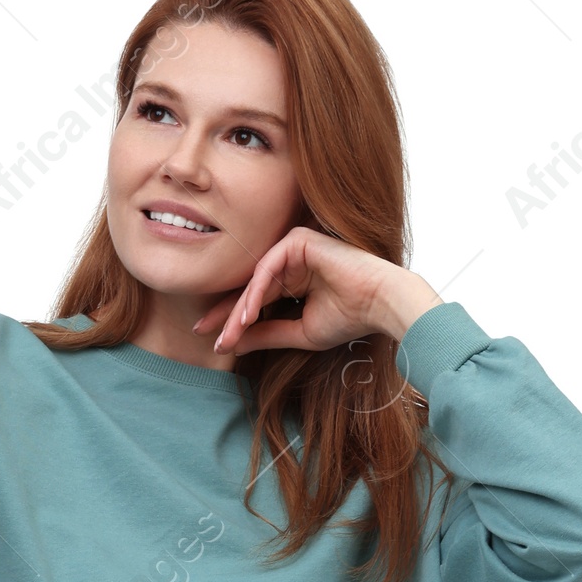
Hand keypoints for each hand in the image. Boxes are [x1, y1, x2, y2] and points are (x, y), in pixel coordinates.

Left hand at [194, 228, 441, 356]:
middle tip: (202, 332)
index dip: (232, 320)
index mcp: (292, 281)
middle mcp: (290, 261)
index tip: (212, 341)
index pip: (254, 299)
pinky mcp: (298, 239)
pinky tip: (248, 314)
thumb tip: (231, 343)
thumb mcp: (299, 333)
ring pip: (255, 280)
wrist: (380, 304)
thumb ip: (266, 335)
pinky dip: (256, 291)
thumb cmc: (349, 318)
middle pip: (249, 288)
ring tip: (228, 333)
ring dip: (240, 309)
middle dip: (226, 313)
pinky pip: (268, 267)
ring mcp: (293, 247)